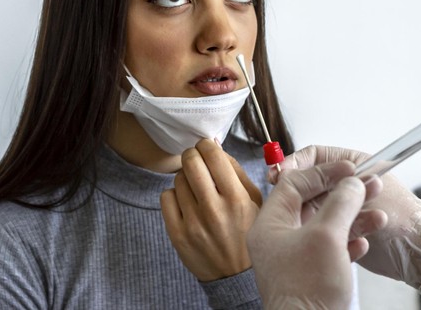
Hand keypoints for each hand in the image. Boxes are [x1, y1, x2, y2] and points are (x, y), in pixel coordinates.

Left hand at [160, 138, 262, 280]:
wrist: (237, 276)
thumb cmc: (248, 233)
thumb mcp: (255, 201)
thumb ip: (236, 171)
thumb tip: (215, 147)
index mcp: (236, 198)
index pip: (212, 155)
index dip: (206, 145)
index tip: (206, 147)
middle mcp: (213, 209)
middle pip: (190, 162)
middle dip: (193, 155)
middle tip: (197, 161)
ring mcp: (193, 223)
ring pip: (178, 179)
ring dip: (186, 178)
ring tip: (196, 189)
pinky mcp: (177, 235)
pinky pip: (166, 197)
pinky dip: (174, 195)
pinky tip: (186, 203)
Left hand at [247, 160, 385, 308]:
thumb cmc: (308, 291)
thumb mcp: (327, 236)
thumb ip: (340, 203)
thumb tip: (350, 183)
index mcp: (270, 225)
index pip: (294, 184)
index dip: (323, 173)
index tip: (348, 169)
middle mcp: (279, 240)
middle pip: (313, 204)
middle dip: (344, 194)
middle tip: (367, 184)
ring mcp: (295, 259)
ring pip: (326, 227)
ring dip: (353, 218)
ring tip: (378, 214)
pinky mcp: (312, 276)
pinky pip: (332, 250)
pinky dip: (350, 242)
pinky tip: (365, 241)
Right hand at [273, 145, 420, 298]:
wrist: (419, 254)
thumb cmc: (402, 216)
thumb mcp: (362, 189)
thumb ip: (328, 180)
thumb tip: (296, 170)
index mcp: (353, 164)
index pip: (314, 156)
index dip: (294, 163)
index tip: (279, 173)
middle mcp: (346, 184)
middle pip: (309, 180)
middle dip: (295, 188)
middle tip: (280, 195)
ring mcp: (342, 207)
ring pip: (311, 204)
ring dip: (306, 211)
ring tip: (296, 216)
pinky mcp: (340, 230)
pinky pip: (319, 225)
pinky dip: (315, 228)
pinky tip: (310, 234)